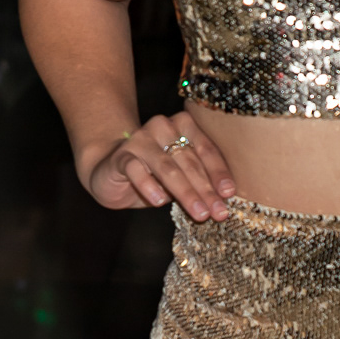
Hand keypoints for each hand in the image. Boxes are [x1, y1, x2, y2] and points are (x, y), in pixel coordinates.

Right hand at [84, 110, 236, 216]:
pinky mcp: (122, 156)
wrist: (111, 170)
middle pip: (189, 161)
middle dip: (205, 189)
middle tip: (217, 212)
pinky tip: (159, 202)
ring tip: (199, 213)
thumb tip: (222, 200)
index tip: (228, 193)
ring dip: (185, 192)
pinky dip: (149, 186)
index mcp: (183, 125)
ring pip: (167, 167)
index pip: (206, 149)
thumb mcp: (180, 175)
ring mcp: (140, 139)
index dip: (219, 173)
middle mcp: (163, 126)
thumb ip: (199, 180)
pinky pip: (137, 170)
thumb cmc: (154, 173)